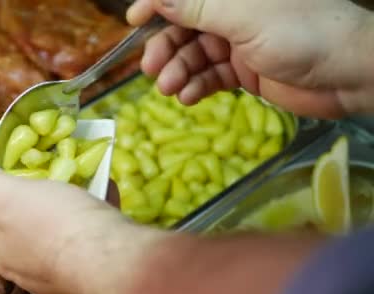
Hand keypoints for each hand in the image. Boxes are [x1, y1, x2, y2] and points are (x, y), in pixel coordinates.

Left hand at [0, 151, 159, 293]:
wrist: (114, 262)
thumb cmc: (54, 226)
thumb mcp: (3, 193)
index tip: (5, 179)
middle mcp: (24, 268)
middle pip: (18, 227)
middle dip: (31, 201)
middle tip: (46, 178)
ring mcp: (58, 274)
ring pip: (54, 234)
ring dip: (64, 208)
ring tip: (77, 184)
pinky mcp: (90, 272)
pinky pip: (84, 241)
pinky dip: (90, 219)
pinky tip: (102, 201)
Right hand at [127, 0, 373, 116]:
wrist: (346, 75)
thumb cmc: (302, 33)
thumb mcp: (245, 17)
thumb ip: (198, 9)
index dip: (158, 6)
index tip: (134, 22)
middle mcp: (233, 15)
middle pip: (185, 28)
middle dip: (166, 48)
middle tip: (152, 70)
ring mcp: (238, 43)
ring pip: (195, 56)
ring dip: (179, 72)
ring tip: (170, 89)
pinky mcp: (244, 71)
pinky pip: (211, 77)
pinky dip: (197, 87)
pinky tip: (189, 97)